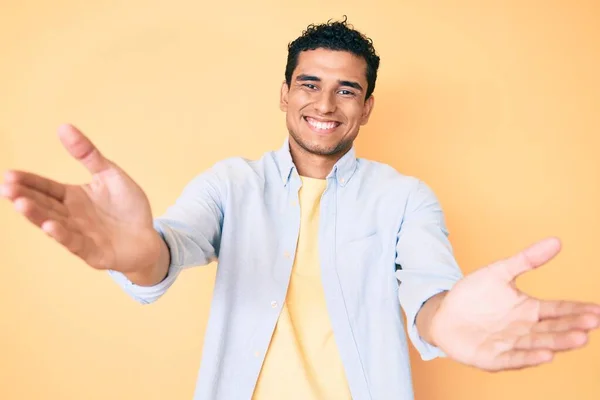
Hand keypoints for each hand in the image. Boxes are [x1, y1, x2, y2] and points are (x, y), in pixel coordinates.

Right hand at [1, 124, 161, 274]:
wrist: (149, 238)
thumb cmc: (128, 207)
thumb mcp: (109, 174)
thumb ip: (88, 154)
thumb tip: (63, 126)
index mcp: (73, 198)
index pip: (46, 188)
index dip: (29, 182)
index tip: (9, 175)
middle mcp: (71, 217)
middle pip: (44, 205)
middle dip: (25, 197)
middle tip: (6, 188)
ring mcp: (80, 235)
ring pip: (54, 224)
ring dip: (37, 215)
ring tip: (20, 204)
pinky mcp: (93, 252)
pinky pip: (76, 243)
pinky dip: (63, 235)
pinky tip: (51, 226)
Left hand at [429, 237, 599, 371]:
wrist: (443, 314)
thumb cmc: (473, 295)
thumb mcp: (498, 272)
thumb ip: (526, 260)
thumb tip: (556, 240)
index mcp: (529, 311)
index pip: (558, 310)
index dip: (577, 311)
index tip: (598, 311)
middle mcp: (524, 330)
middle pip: (552, 329)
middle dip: (572, 327)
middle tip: (592, 324)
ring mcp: (509, 345)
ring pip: (537, 344)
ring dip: (557, 343)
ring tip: (578, 339)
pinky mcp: (492, 357)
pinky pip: (513, 358)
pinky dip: (528, 358)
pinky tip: (545, 356)